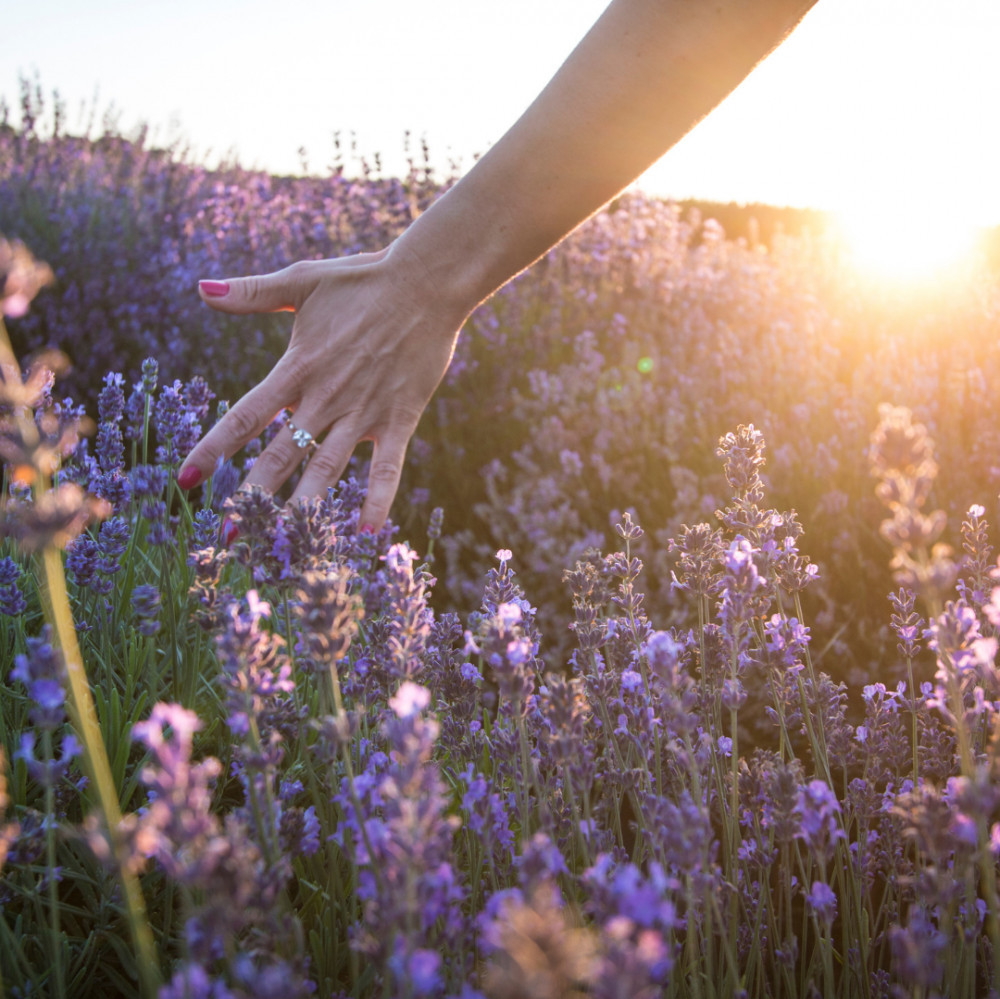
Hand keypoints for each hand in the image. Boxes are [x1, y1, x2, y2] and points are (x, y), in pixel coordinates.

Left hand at [176, 248, 463, 531]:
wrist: (426, 283)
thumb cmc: (363, 280)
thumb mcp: (303, 281)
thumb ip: (251, 293)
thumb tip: (200, 289)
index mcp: (297, 367)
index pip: (244, 416)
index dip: (212, 449)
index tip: (184, 480)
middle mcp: (325, 397)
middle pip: (279, 455)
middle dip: (251, 497)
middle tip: (227, 535)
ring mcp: (363, 411)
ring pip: (327, 469)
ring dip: (304, 508)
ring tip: (284, 545)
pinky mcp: (398, 418)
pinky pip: (387, 467)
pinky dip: (377, 499)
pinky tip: (367, 534)